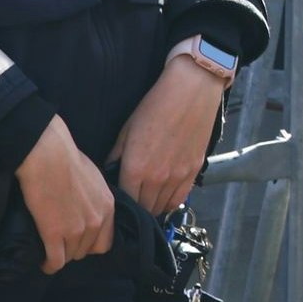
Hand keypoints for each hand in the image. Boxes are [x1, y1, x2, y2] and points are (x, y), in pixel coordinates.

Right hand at [16, 118, 116, 273]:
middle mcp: (97, 221)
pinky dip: (49, 265)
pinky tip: (43, 263)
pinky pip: (55, 261)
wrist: (48, 155)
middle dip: (74, 249)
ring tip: (49, 251)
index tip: (78, 241)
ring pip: (70, 257)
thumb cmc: (66, 159)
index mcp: (107, 207)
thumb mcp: (93, 178)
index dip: (90, 244)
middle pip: (86, 250)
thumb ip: (94, 198)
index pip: (105, 241)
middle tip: (60, 244)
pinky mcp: (55, 234)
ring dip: (60, 255)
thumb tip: (86, 205)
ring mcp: (77, 230)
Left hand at [112, 55, 228, 215]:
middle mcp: (157, 178)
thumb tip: (109, 172)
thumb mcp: (127, 130)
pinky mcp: (193, 171)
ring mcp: (177, 177)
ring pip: (162, 208)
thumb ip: (116, 156)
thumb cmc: (156, 106)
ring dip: (153, 207)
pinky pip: (180, 199)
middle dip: (136, 207)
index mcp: (136, 168)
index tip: (119, 200)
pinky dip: (170, 202)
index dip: (122, 203)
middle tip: (132, 200)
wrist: (190, 92)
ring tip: (147, 199)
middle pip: (144, 209)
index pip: (126, 202)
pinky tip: (164, 196)